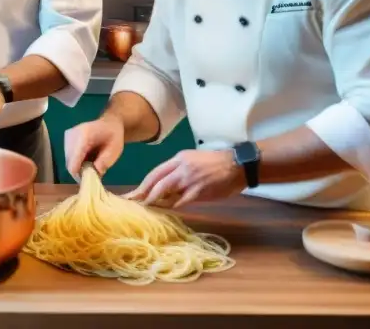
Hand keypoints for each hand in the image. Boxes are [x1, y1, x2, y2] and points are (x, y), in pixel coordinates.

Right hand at [64, 114, 124, 180]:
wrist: (109, 123)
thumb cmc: (114, 136)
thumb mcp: (115, 149)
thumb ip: (105, 161)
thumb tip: (95, 173)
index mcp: (84, 134)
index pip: (74, 157)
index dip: (79, 172)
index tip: (88, 181)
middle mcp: (72, 134)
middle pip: (70, 162)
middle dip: (80, 171)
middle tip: (93, 175)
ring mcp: (68, 137)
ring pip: (69, 161)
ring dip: (79, 167)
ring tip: (92, 165)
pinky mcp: (66, 140)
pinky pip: (69, 157)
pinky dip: (77, 162)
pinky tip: (87, 159)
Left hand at [127, 149, 245, 207]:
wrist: (237, 165)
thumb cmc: (215, 163)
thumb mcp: (193, 160)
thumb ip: (179, 172)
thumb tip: (166, 188)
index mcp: (179, 159)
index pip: (155, 172)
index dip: (143, 183)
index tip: (134, 193)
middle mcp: (181, 167)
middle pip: (155, 181)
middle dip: (142, 192)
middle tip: (132, 202)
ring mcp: (189, 179)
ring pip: (165, 190)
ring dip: (154, 200)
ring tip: (145, 208)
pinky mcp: (199, 190)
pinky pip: (181, 200)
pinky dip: (172, 206)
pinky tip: (166, 210)